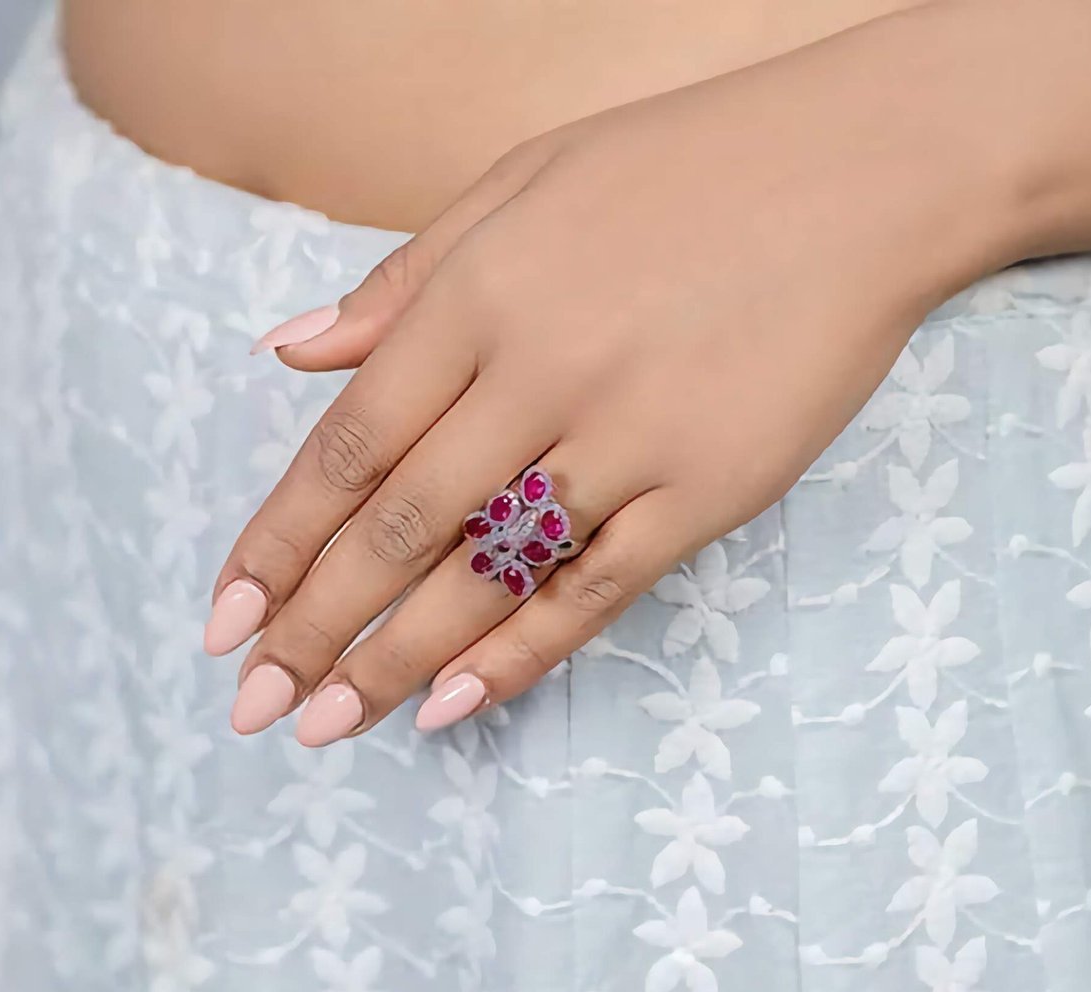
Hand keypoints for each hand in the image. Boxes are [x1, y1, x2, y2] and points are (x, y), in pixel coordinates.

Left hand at [204, 36, 1005, 744]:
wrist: (865, 172)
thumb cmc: (684, 166)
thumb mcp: (520, 183)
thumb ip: (401, 280)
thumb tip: (289, 349)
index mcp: (476, 295)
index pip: (347, 446)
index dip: (278, 542)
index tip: (226, 618)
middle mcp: (537, 373)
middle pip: (398, 527)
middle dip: (314, 626)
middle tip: (255, 704)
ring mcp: (628, 439)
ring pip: (485, 576)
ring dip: (395, 660)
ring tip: (330, 724)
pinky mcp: (710, 490)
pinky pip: (595, 592)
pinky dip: (519, 655)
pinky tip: (453, 705)